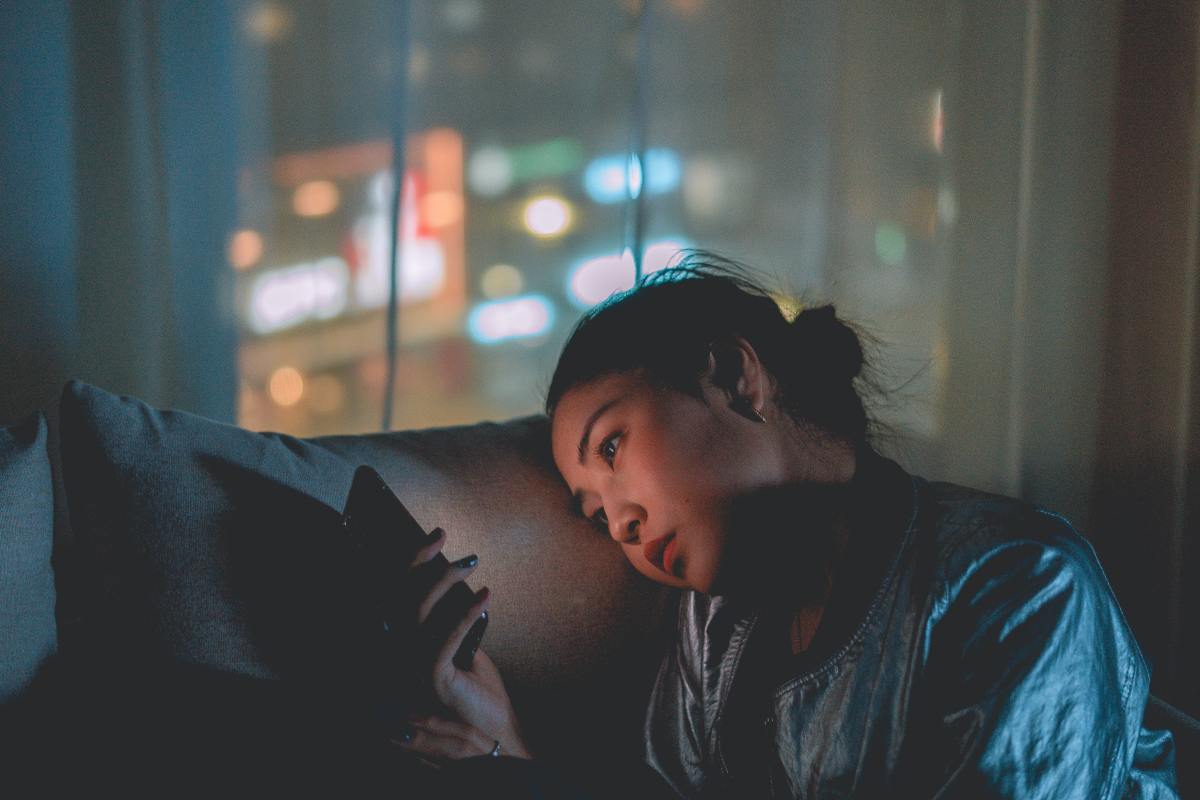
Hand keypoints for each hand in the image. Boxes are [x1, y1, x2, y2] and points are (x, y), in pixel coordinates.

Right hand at [395, 527, 532, 762]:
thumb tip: (455, 585)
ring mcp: (411, 669)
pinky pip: (445, 638)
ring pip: (418, 612)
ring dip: (446, 581)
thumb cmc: (479, 690)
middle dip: (423, 562)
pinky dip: (465, 614)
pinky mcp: (432, 680)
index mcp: (405, 646)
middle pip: (401, 598)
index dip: (413, 564)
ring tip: (472, 564)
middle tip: (448, 539)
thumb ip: (453, 622)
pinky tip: (485, 597)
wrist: (494, 731)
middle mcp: (400, 656)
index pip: (398, 597)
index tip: (436, 536)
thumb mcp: (464, 647)